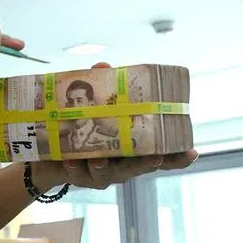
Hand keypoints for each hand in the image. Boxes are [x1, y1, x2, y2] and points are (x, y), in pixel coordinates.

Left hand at [29, 61, 197, 190]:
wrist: (50, 150)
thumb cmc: (82, 125)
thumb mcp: (93, 104)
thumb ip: (101, 86)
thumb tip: (103, 66)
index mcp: (133, 146)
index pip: (161, 154)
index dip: (178, 157)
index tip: (192, 152)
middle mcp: (122, 162)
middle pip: (139, 167)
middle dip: (146, 163)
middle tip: (154, 158)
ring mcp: (102, 172)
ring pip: (108, 174)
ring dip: (105, 167)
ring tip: (99, 159)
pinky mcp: (80, 177)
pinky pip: (79, 174)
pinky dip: (75, 167)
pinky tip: (70, 160)